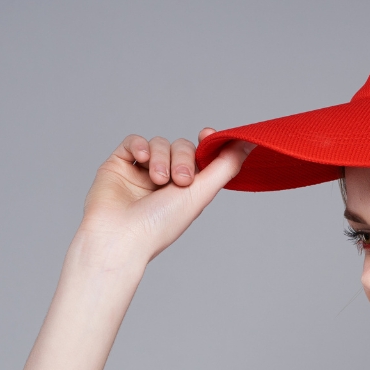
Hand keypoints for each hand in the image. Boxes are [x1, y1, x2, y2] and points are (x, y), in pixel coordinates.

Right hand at [77, 129, 251, 262]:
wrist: (122, 235)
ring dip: (162, 158)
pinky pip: (133, 141)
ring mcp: (142, 171)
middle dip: (183, 159)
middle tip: (181, 181)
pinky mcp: (119, 165)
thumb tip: (250, 143)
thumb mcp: (201, 194)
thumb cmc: (162, 223)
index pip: (201, 157)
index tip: (208, 134)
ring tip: (158, 180)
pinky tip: (142, 160)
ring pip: (159, 143)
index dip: (206, 143)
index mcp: (189, 190)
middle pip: (181, 147)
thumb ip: (225, 167)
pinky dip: (140, 146)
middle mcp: (167, 179)